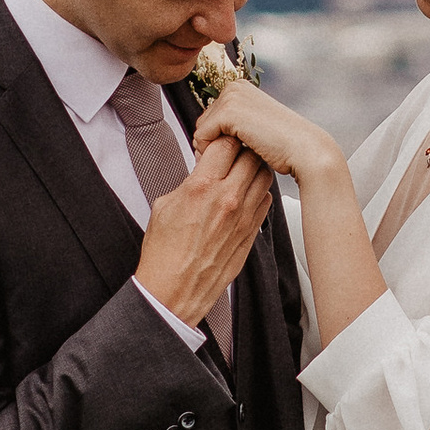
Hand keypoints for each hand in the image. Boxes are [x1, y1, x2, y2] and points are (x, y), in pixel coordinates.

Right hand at [135, 137, 273, 327]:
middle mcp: (227, 199)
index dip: (221, 138)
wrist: (173, 291)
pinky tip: (245, 196)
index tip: (216, 141)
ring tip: (240, 172)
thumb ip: (188, 182)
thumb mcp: (164, 205)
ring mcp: (244, 217)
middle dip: (241, 148)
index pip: (225, 143)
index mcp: (202, 187)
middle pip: (251, 154)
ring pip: (264, 176)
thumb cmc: (164, 254)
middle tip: (231, 152)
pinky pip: (266, 201)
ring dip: (253, 168)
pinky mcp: (251, 234)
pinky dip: (258, 192)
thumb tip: (199, 171)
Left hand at [192, 85, 341, 191]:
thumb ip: (234, 125)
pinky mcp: (228, 112)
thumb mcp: (254, 127)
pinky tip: (234, 158)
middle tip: (234, 159)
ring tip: (237, 158)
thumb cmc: (282, 145)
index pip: (212, 117)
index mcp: (240, 87)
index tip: (232, 154)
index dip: (217, 138)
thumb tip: (204, 138)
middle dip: (213, 143)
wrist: (303, 149)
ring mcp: (231, 97)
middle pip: (204, 122)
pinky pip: (201, 137)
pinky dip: (211, 152)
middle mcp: (234, 86)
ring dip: (213, 149)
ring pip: (201, 130)